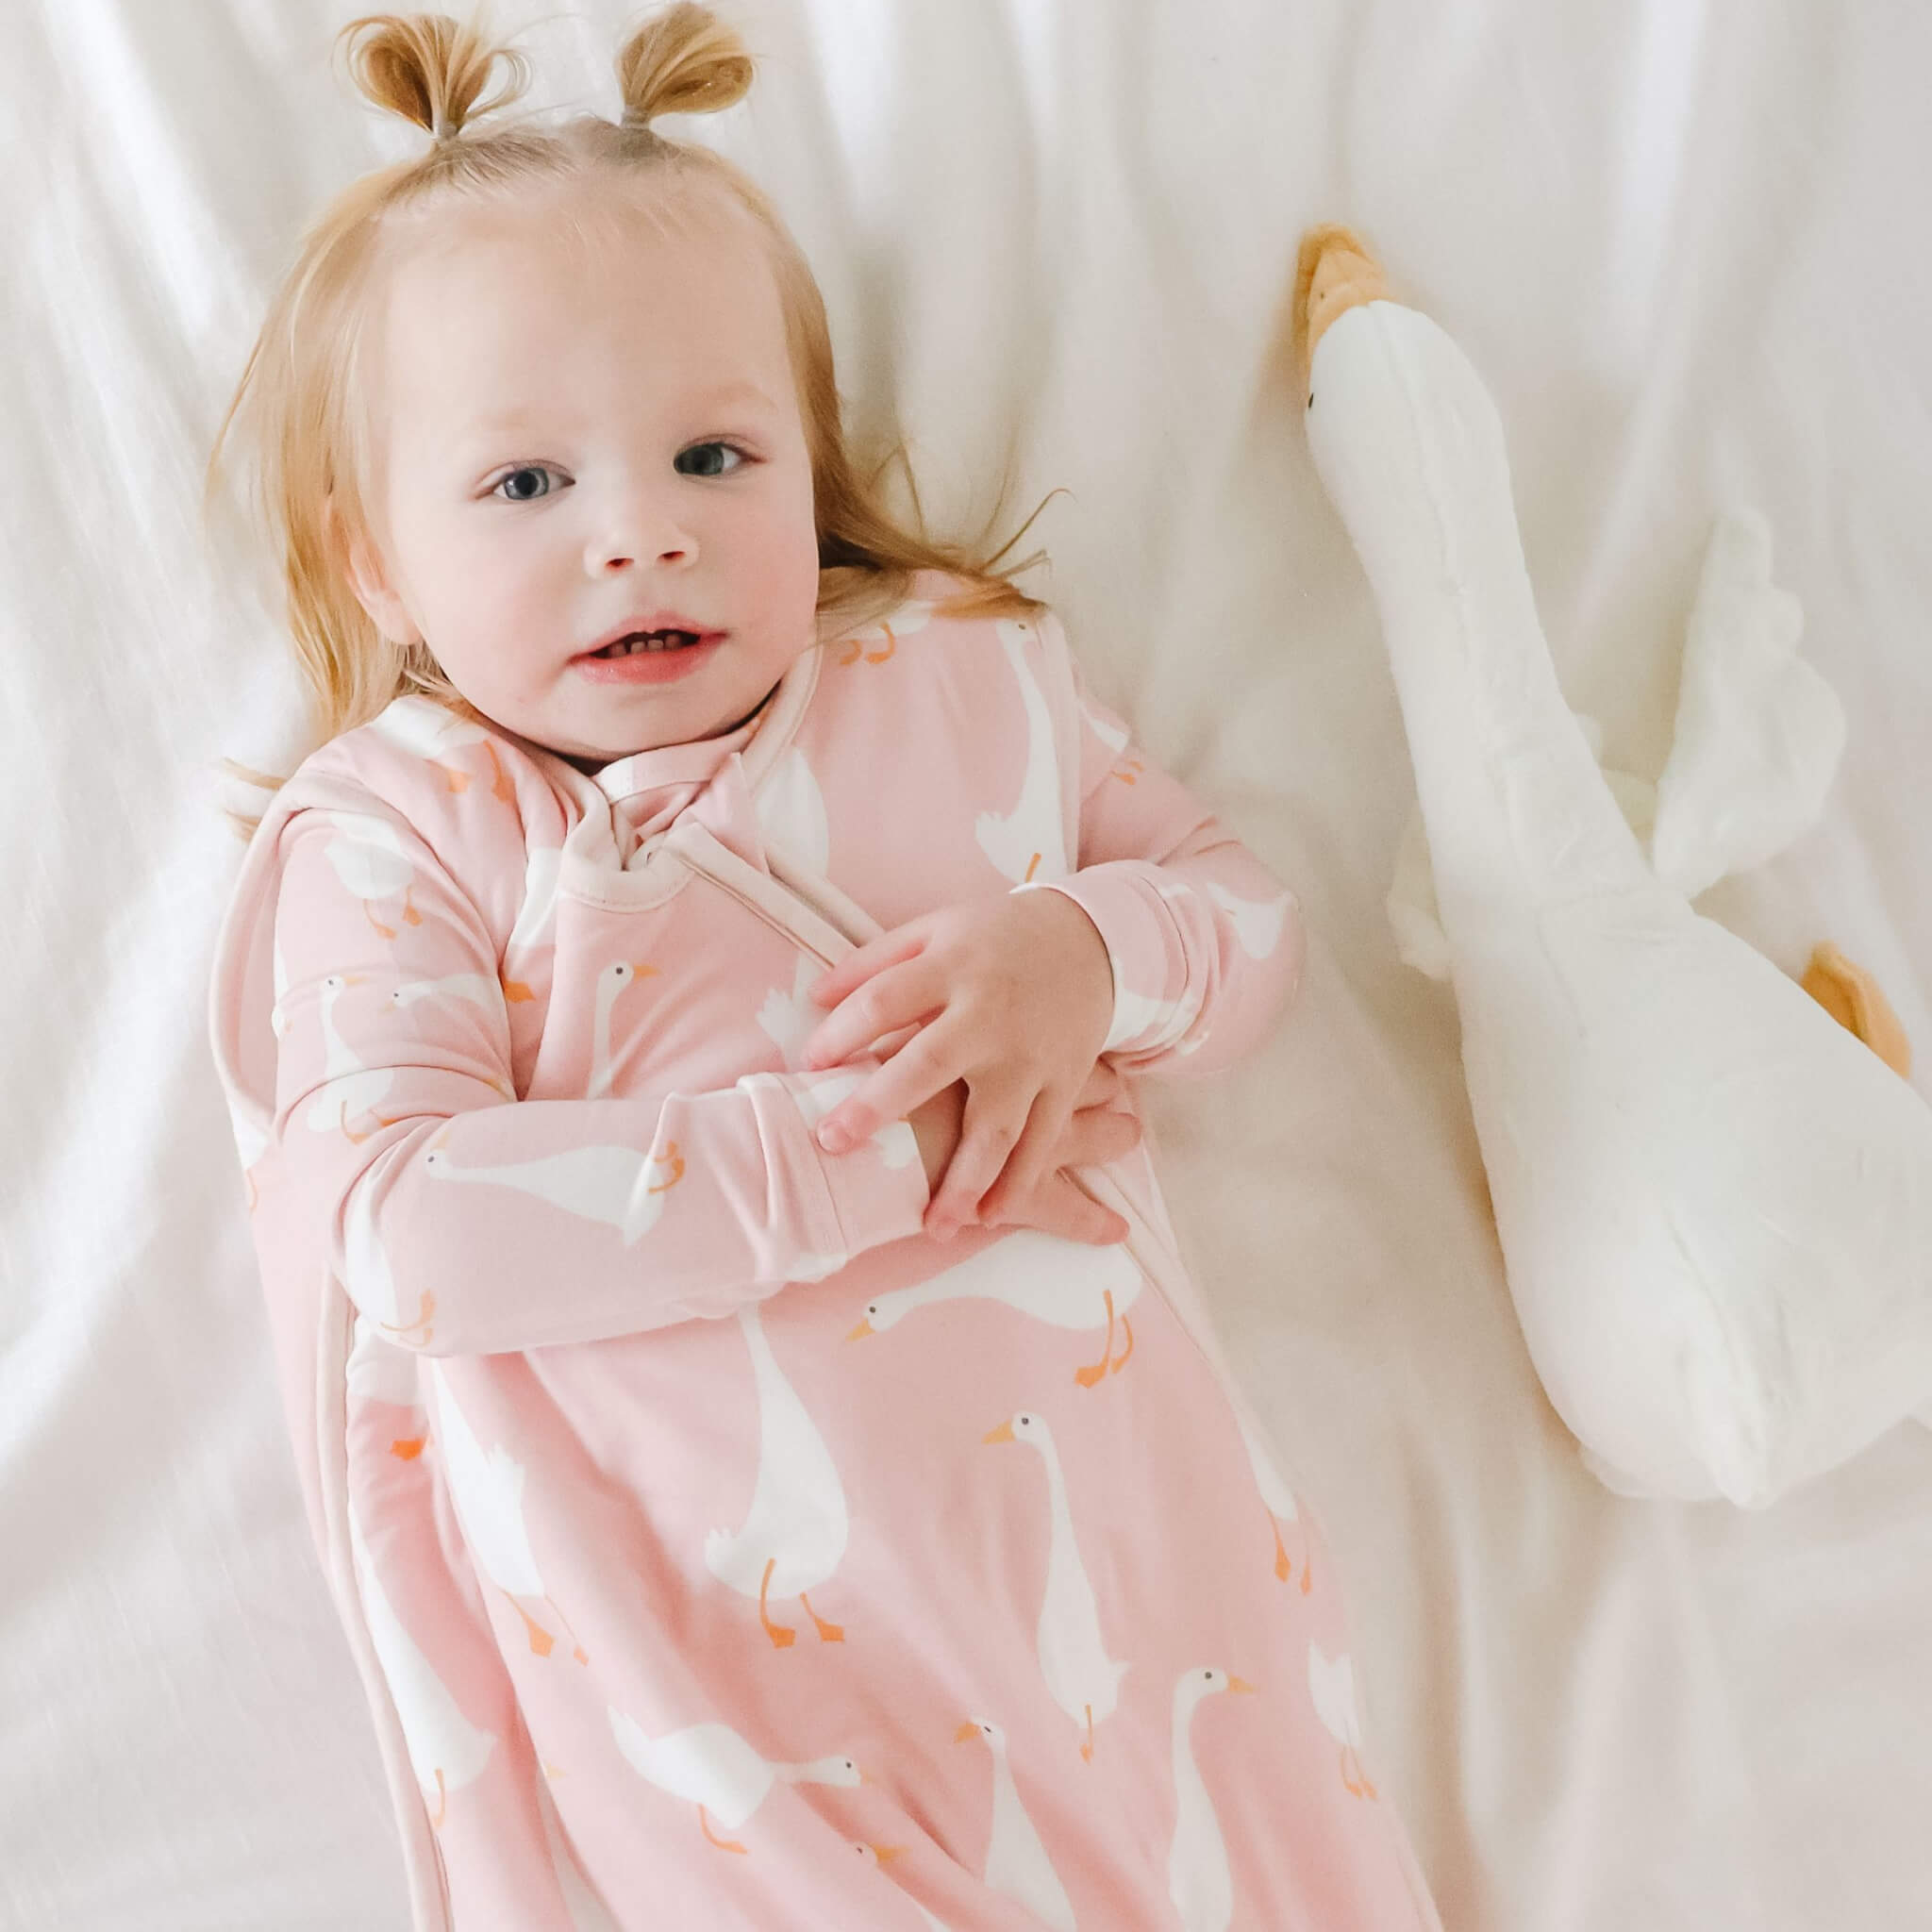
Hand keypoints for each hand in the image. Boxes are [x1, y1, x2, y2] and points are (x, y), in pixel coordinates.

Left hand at [803, 891, 1115, 1239]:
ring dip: (963, 1179)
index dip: (841, 1032)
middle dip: (879, 1107)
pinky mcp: (1063, 1083)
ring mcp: (1030, 1056)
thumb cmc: (996, 939)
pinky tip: (986, 1217)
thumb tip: (813, 996)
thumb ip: (874, 962)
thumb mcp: (936, 930)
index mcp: (952, 968)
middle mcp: (990, 1015)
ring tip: (933, 1225)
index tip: (809, 1065)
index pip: (884, 1001)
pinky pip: (1041, 1142)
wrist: (1093, 940)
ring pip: (995, 1125)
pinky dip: (1017, 1183)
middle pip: (929, 1065)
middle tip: (832, 1144)